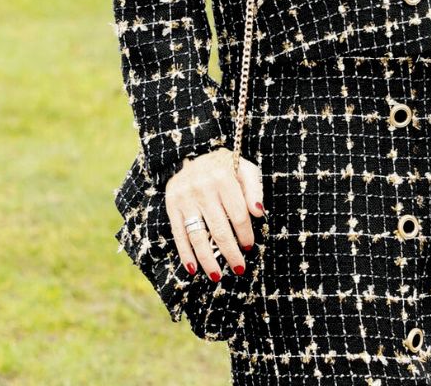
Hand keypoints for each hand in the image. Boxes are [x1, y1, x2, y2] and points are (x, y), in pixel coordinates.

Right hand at [164, 148, 265, 280]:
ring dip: (208, 259)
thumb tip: (258, 212)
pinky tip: (193, 268)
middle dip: (230, 252)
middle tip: (239, 269)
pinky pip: (179, 234)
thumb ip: (254, 188)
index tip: (249, 246)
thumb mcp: (244, 168)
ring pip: (198, 235)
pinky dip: (185, 253)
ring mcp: (185, 197)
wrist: (192, 154)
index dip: (245, 234)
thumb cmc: (225, 167)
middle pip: (219, 229)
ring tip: (217, 276)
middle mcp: (203, 187)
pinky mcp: (172, 205)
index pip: (238, 214)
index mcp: (223, 178)